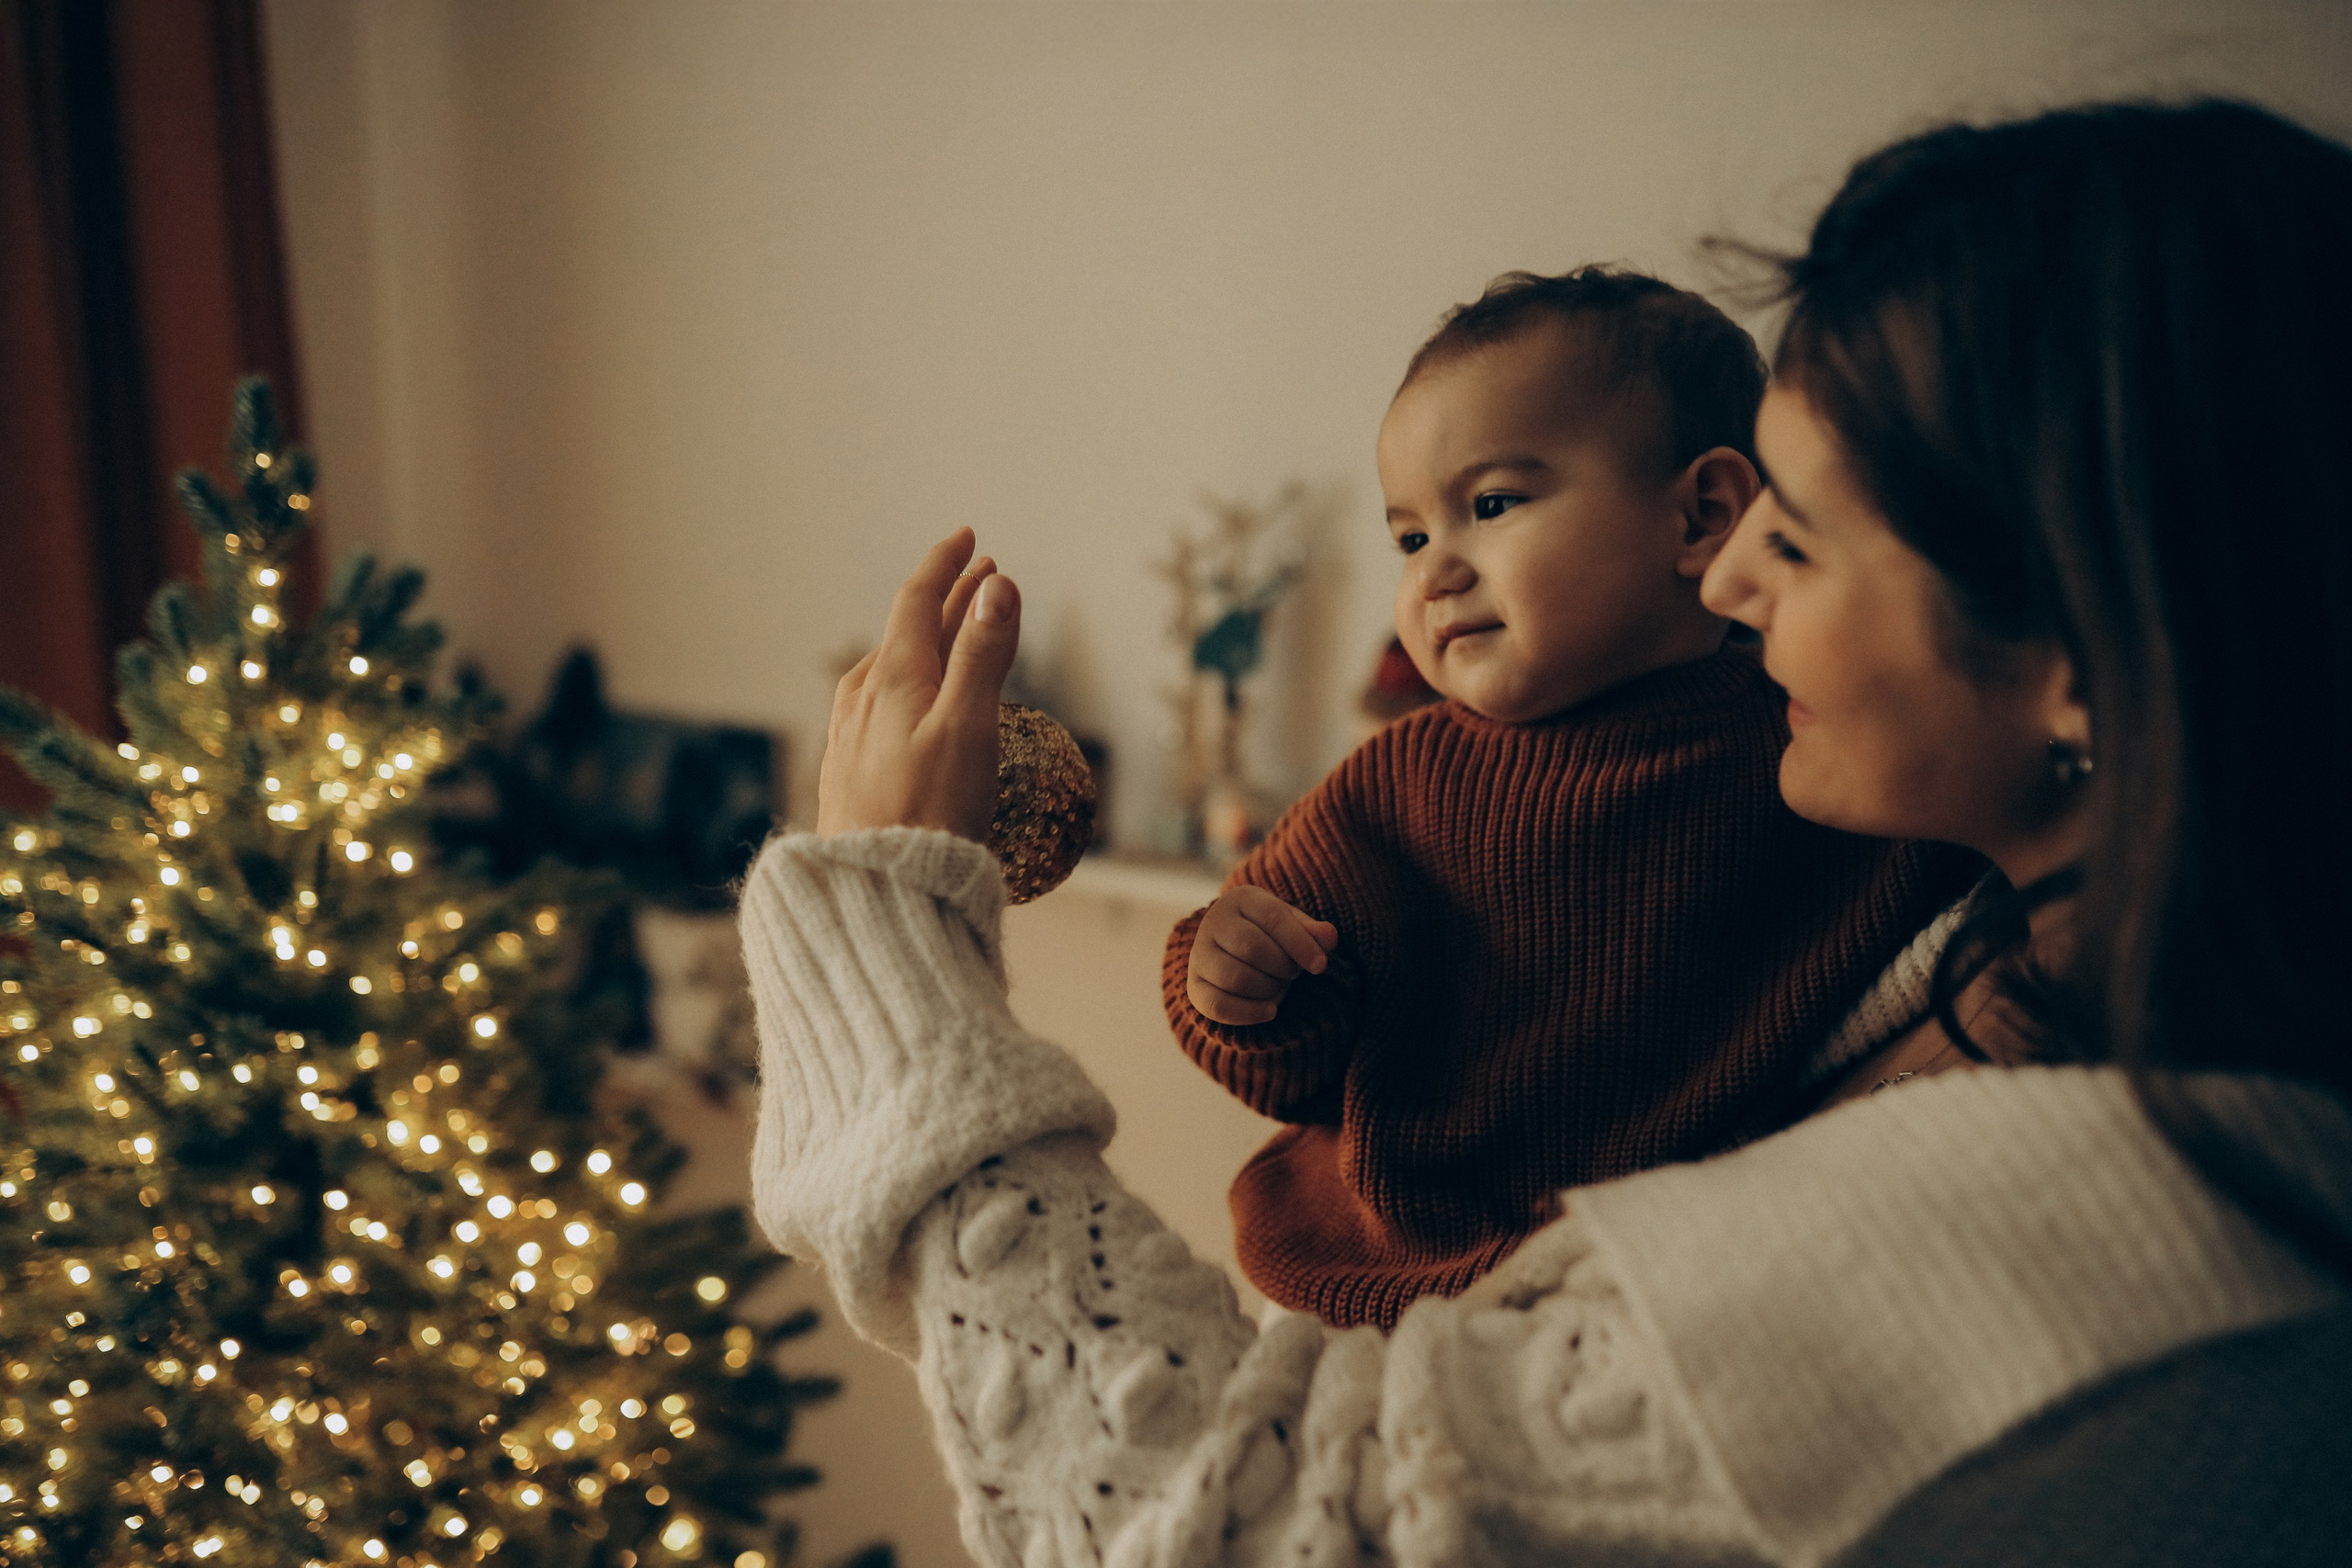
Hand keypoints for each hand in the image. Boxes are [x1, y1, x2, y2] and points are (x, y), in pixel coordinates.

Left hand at [817, 528, 1019, 840]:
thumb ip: (983, 654)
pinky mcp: (852, 777)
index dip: (945, 566)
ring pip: (892, 672)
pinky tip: (911, 710)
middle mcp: (863, 701)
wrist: (876, 893)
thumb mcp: (969, 727)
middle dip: (947, 600)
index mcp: (892, 680)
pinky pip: (882, 709)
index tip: (969, 539)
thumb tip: (995, 584)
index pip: (917, 601)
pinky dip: (912, 685)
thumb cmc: (930, 814)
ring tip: (952, 633)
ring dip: (929, 643)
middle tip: (979, 576)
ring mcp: (852, 739)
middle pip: (908, 634)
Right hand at [1186, 886, 1339, 1025]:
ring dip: (1269, 989)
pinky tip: (1270, 1011)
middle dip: (1283, 967)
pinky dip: (1249, 1013)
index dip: (1300, 943)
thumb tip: (1329, 936)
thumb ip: (1313, 932)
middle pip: (1253, 948)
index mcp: (1241, 899)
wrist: (1234, 951)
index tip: (1321, 966)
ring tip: (1278, 987)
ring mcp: (1199, 955)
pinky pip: (1218, 1005)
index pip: (1273, 917)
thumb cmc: (1272, 937)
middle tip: (1292, 973)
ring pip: (1235, 978)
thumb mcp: (1294, 928)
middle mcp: (1213, 922)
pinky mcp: (1194, 986)